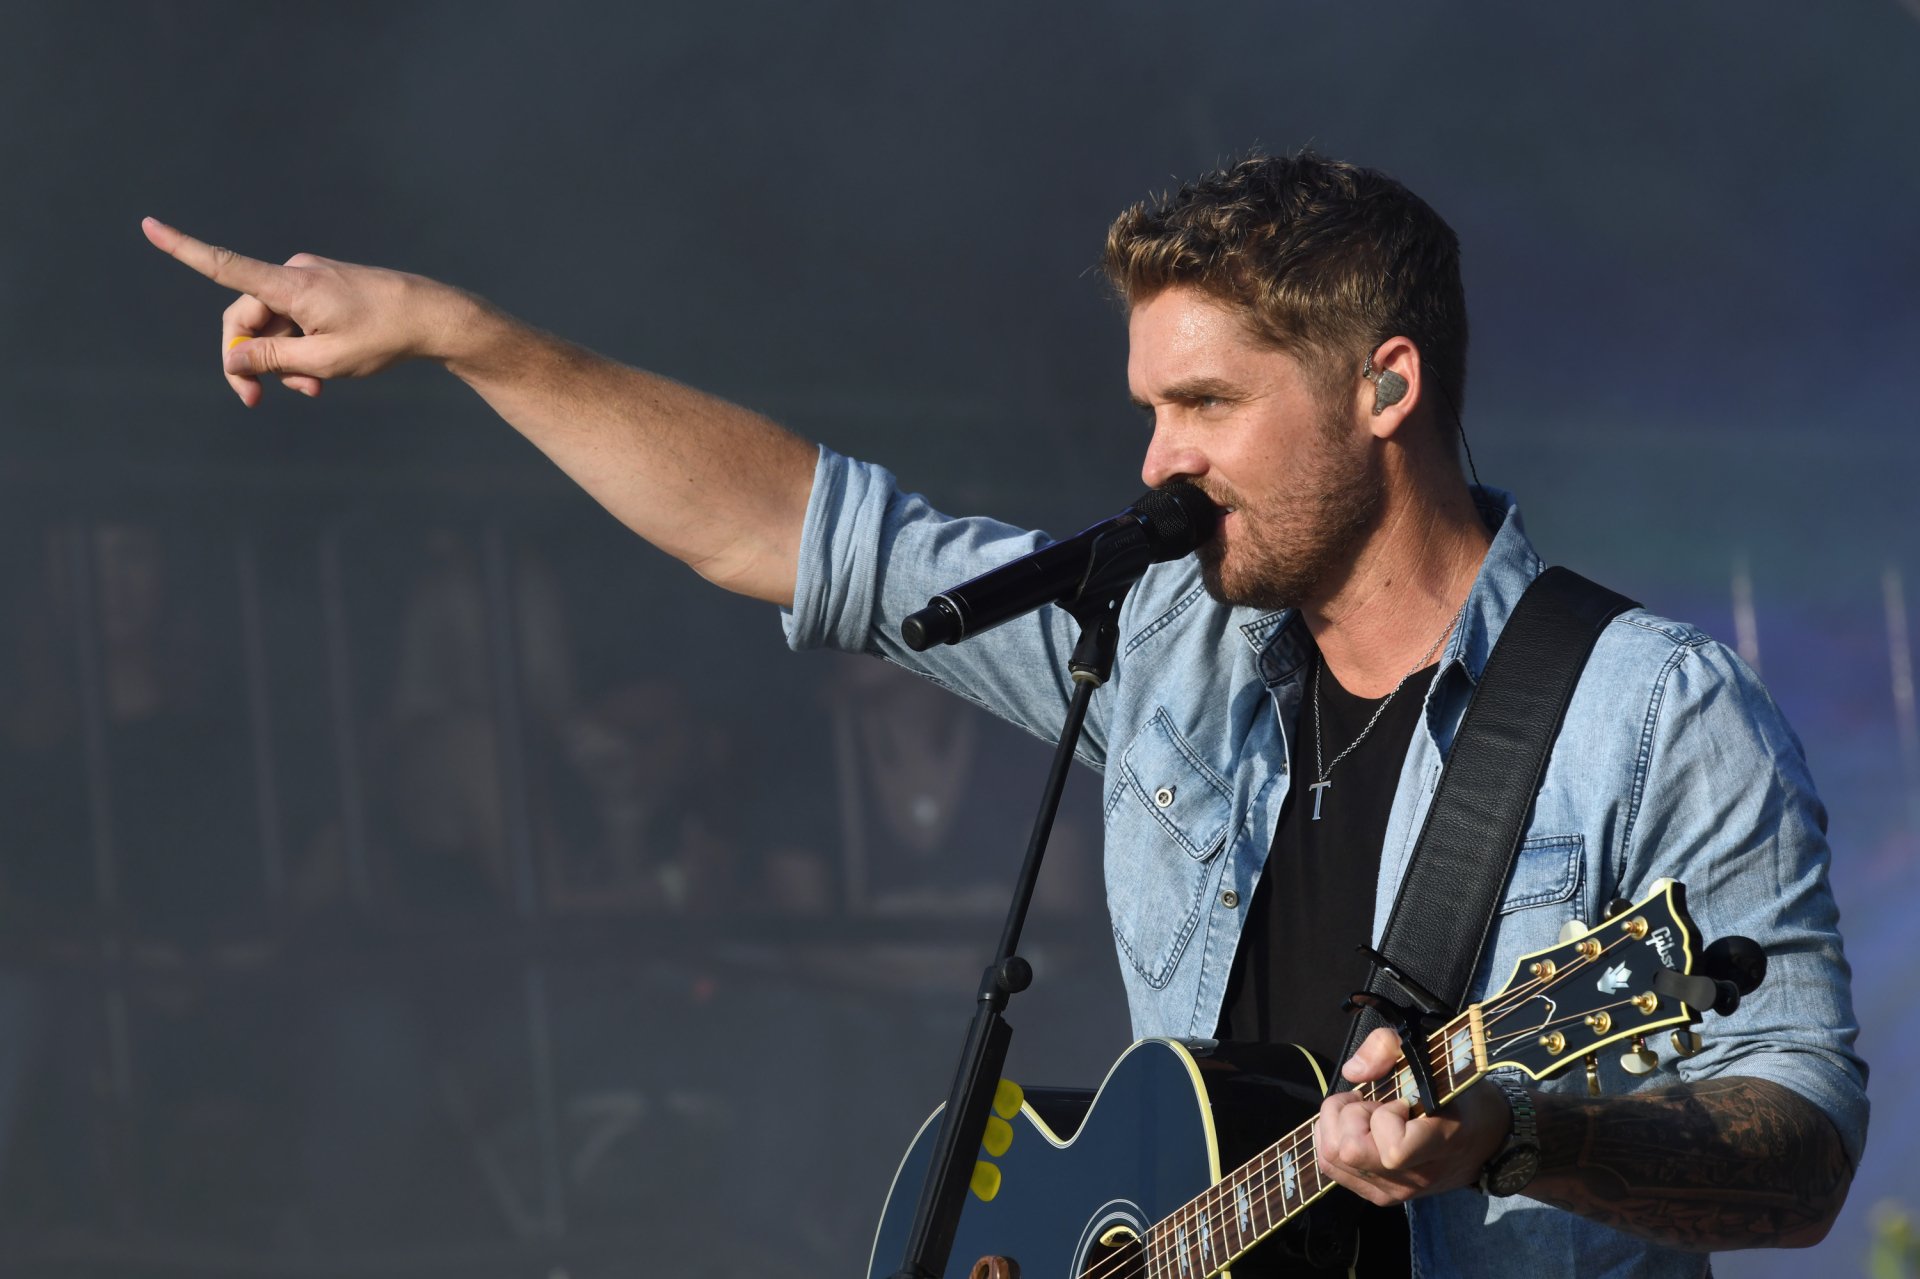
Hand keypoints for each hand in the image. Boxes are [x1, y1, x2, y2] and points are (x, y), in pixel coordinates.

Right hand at [141, 217, 474, 406]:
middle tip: (255, 401)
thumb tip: (231, 356)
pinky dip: (301, 349)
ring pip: (274, 327)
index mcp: (289, 286)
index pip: (225, 266)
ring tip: (312, 391)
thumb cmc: (382, 337)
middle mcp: (294, 275)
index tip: (148, 225)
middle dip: (249, 360)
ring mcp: (310, 281)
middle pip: (245, 319)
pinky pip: (296, 322)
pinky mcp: (324, 290)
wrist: (433, 317)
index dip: (183, 249)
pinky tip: (322, 375)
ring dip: (282, 361)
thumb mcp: (323, 361)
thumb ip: (271, 359)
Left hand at [1314, 1026, 1512, 1204]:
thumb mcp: (1435, 1058)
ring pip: (1332, 1158)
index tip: (1402, 1102)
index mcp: (1438, 1145)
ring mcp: (1394, 1192)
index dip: (1385, 1118)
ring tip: (1365, 1114)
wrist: (1483, 1141)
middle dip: (1350, 1114)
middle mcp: (1413, 1178)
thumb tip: (1352, 1072)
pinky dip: (1333, 1138)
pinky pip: (1331, 1166)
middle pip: (1349, 1151)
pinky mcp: (1378, 1195)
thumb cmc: (1459, 1096)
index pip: (1394, 1151)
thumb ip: (1388, 1047)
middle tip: (1374, 1103)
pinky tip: (1356, 1127)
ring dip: (1338, 1125)